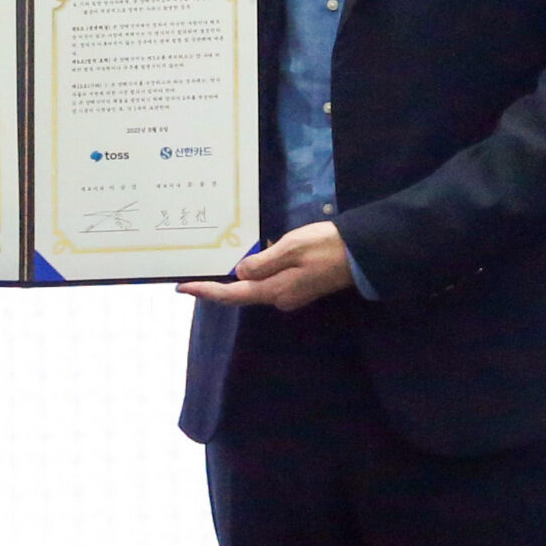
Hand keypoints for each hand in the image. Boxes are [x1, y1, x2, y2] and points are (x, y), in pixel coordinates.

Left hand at [179, 221, 351, 310]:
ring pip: (256, 287)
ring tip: (214, 267)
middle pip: (242, 293)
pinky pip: (269, 281)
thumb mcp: (291, 248)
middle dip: (218, 286)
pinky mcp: (300, 286)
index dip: (206, 292)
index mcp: (275, 290)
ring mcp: (291, 293)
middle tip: (193, 277)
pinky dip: (254, 274)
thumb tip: (239, 273)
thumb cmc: (326, 247)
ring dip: (236, 280)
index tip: (182, 288)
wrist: (362, 254)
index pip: (232, 294)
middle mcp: (280, 297)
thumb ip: (263, 263)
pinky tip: (247, 262)